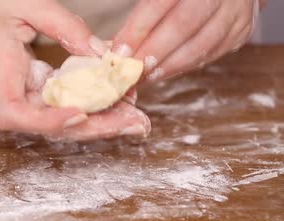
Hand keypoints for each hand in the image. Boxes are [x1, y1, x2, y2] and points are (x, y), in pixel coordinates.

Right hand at [0, 0, 150, 139]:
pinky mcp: (34, 90)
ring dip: (100, 122)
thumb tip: (101, 55)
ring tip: (138, 119)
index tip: (79, 114)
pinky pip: (64, 103)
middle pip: (48, 126)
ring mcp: (22, 95)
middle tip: (136, 122)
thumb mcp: (27, 5)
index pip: (12, 114)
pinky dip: (93, 104)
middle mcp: (10, 92)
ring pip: (61, 120)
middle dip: (94, 128)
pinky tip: (120, 102)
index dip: (46, 122)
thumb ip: (65, 28)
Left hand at [113, 0, 263, 80]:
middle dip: (153, 52)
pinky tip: (164, 72)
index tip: (118, 52)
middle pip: (183, 24)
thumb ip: (142, 12)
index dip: (137, 29)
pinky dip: (185, 66)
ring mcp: (236, 10)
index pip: (159, 3)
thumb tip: (114, 45)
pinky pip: (212, 53)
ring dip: (168, 65)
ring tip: (144, 77)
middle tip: (130, 71)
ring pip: (201, 44)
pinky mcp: (242, 29)